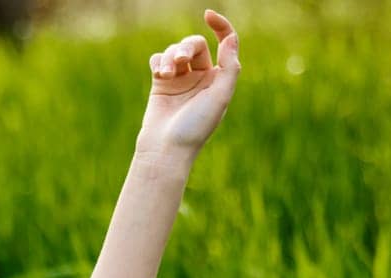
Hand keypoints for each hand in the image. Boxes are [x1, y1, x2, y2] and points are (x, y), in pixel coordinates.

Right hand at [138, 9, 240, 157]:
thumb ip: (229, 67)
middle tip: (180, 61)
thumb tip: (231, 37)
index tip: (208, 15)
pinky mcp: (160, 83)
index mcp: (219, 79)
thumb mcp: (220, 97)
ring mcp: (180, 80)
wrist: (166, 148)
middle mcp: (201, 77)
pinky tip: (159, 73)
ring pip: (175, 51)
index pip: (224, 43)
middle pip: (195, 44)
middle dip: (186, 48)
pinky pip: (159, 59)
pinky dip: (159, 61)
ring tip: (166, 73)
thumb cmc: (195, 127)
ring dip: (170, 56)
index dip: (220, 26)